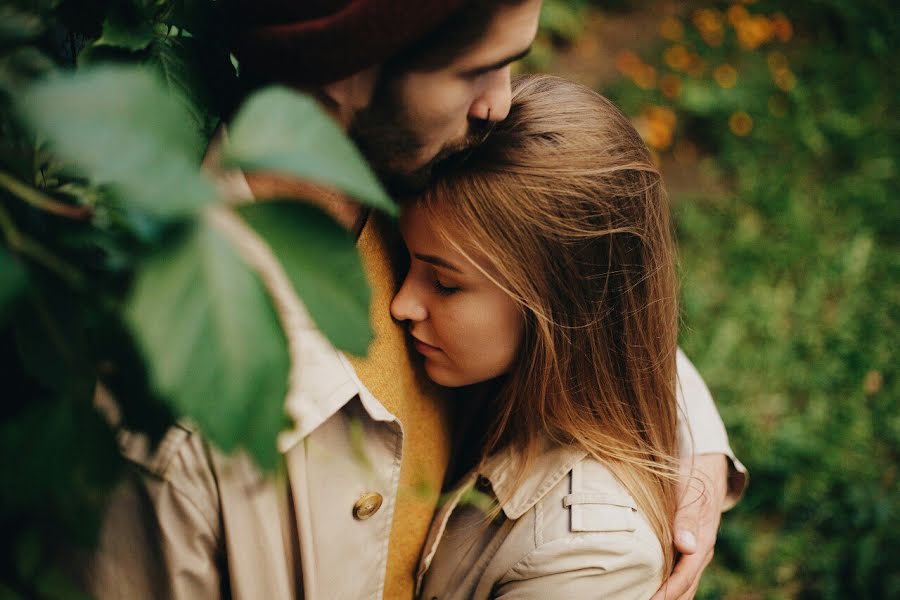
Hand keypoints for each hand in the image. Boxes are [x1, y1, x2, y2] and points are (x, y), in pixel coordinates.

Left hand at [650, 454, 727, 599]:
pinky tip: (650, 589)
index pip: (684, 577)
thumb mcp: (690, 494)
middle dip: (666, 599)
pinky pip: (680, 574)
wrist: (706, 471)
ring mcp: (695, 552)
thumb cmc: (693, 481)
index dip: (667, 593)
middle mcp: (701, 552)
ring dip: (668, 596)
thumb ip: (687, 519)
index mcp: (702, 542)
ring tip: (642, 598)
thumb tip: (687, 545)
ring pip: (684, 584)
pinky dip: (668, 586)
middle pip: (685, 588)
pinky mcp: (688, 549)